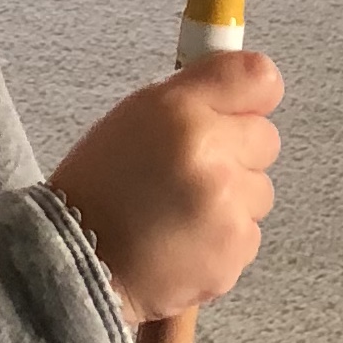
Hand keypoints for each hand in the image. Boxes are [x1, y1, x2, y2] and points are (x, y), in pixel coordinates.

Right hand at [50, 54, 284, 325]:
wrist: (77, 265)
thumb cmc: (100, 188)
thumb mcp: (134, 118)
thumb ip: (193, 96)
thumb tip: (252, 85)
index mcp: (180, 111)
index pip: (258, 78)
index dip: (252, 96)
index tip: (239, 109)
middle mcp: (210, 153)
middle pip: (266, 138)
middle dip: (237, 153)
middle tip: (190, 172)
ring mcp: (227, 206)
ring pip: (260, 190)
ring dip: (232, 200)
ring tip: (181, 214)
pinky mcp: (235, 250)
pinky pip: (250, 233)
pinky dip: (225, 240)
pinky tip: (185, 243)